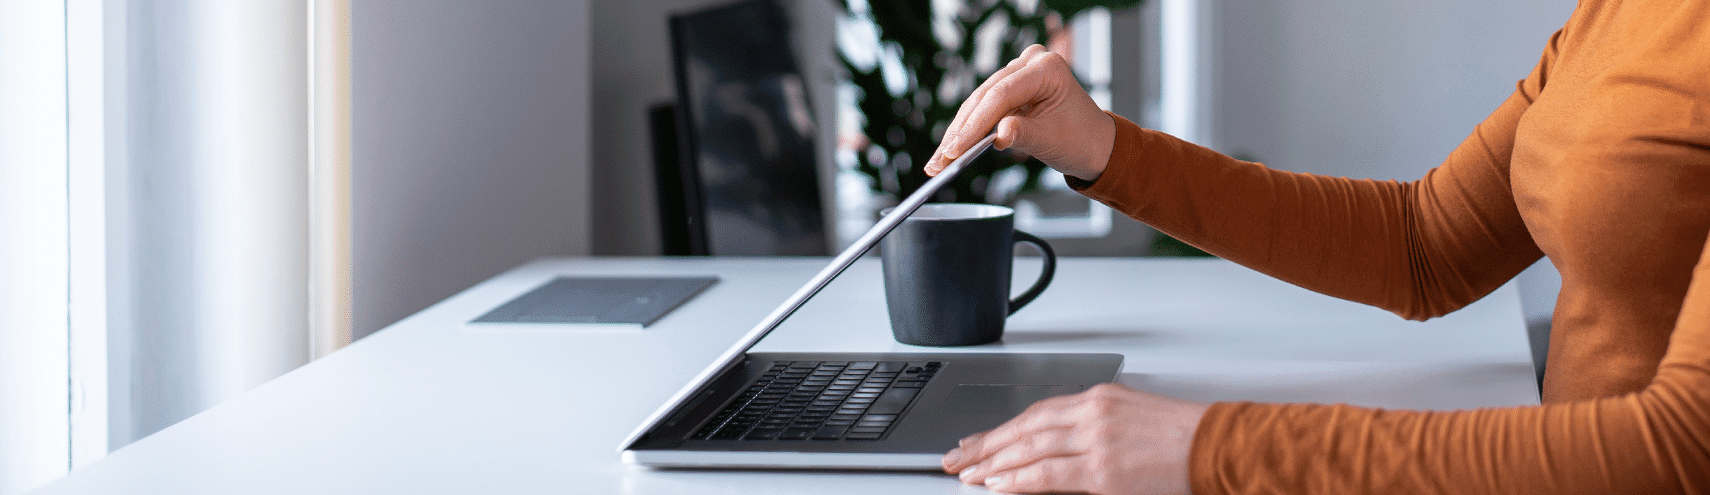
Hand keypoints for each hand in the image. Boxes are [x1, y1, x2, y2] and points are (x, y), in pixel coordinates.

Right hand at [926, 44, 1115, 181]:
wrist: (1092, 143)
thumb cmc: (1080, 138)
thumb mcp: (1050, 139)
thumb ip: (1022, 135)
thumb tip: (996, 136)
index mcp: (1047, 68)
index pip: (1002, 94)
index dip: (976, 123)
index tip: (957, 148)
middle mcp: (1030, 63)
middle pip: (985, 97)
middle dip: (961, 131)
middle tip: (941, 158)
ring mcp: (1018, 73)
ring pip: (978, 102)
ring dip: (958, 132)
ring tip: (939, 159)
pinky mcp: (1009, 87)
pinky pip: (983, 107)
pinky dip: (967, 129)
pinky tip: (950, 148)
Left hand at [940, 383, 1209, 494]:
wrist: (1220, 446)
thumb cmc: (1184, 437)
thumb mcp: (1132, 418)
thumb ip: (1093, 426)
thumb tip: (1055, 447)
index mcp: (1100, 397)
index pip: (1036, 411)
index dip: (1002, 428)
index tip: (978, 440)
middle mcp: (1093, 413)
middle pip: (1025, 427)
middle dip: (986, 444)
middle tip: (957, 457)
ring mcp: (1096, 441)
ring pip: (1030, 448)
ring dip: (994, 462)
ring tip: (969, 474)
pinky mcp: (1104, 472)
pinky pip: (1049, 475)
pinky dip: (1020, 479)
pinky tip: (999, 485)